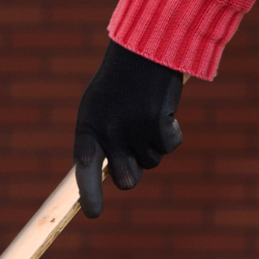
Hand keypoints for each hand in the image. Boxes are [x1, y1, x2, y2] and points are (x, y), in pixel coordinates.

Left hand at [73, 40, 183, 217]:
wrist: (146, 44)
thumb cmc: (121, 80)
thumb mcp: (101, 107)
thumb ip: (104, 141)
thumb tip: (121, 177)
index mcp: (88, 127)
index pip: (84, 170)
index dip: (89, 194)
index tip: (93, 214)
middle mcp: (109, 132)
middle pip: (127, 179)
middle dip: (136, 170)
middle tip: (137, 146)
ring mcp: (133, 129)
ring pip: (152, 161)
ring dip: (155, 143)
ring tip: (147, 111)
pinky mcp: (158, 123)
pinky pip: (170, 145)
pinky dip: (173, 131)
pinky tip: (164, 109)